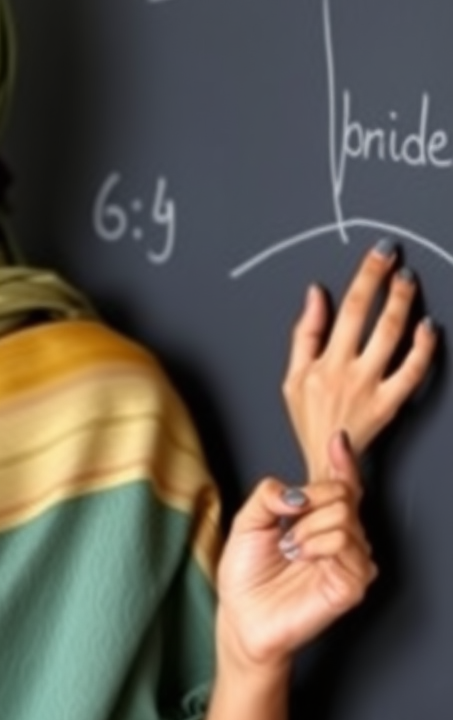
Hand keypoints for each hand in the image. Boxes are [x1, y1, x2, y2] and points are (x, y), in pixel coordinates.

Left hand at [216, 432, 374, 673]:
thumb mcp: (248, 520)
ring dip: (306, 528)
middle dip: (307, 504)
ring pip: (344, 516)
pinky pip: (345, 542)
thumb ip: (269, 494)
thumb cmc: (245, 573)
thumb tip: (297, 492)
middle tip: (286, 532)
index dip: (342, 461)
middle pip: (343, 494)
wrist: (240, 614)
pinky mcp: (353, 583)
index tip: (336, 440)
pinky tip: (301, 559)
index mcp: (319, 520)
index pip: (342, 485)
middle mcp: (341, 538)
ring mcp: (351, 561)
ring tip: (290, 551)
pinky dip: (316, 544)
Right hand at [283, 240, 436, 482]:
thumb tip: (316, 294)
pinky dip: (423, 346)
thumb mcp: (291, 377)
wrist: (327, 464)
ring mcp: (370, 387)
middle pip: (368, 314)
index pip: (344, 308)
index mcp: (320, 362)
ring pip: (392, 335)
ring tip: (408, 282)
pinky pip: (413, 370)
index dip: (363, 278)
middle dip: (382, 279)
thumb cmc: (310, 421)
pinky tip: (428, 326)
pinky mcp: (390, 403)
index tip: (376, 256)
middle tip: (394, 257)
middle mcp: (345, 371)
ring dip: (403, 303)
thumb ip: (305, 333)